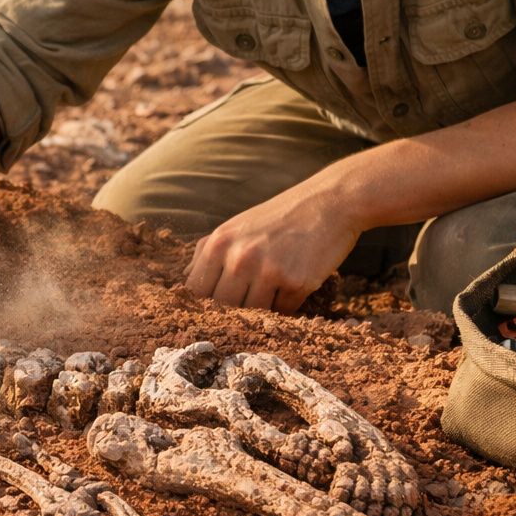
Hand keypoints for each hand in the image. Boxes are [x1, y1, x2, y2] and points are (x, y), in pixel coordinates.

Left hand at [184, 182, 361, 312]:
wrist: (330, 202)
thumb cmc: (279, 216)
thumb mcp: (236, 225)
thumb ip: (207, 251)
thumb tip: (185, 279)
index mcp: (219, 243)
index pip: (197, 291)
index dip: (203, 304)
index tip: (214, 309)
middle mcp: (240, 258)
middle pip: (223, 308)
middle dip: (233, 311)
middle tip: (248, 303)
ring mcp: (268, 271)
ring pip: (253, 313)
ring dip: (262, 308)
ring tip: (274, 288)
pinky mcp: (296, 283)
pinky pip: (283, 311)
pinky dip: (287, 304)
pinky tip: (294, 283)